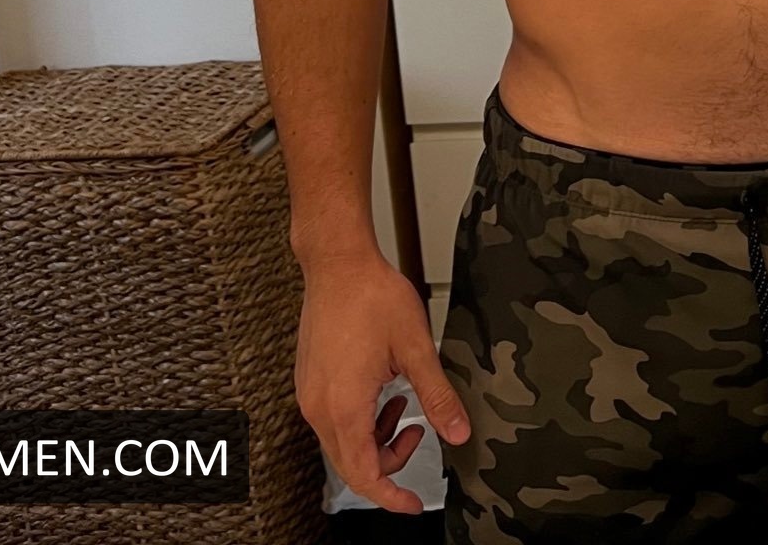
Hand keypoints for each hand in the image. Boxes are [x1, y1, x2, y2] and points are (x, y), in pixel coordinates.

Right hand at [294, 248, 469, 515]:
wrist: (338, 263)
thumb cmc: (371, 296)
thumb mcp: (416, 347)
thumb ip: (437, 396)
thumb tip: (458, 432)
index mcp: (344, 406)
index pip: (364, 475)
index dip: (390, 496)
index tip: (412, 504)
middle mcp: (319, 407)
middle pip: (351, 464)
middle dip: (388, 462)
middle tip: (417, 436)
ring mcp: (309, 394)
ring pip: (342, 443)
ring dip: (375, 438)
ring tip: (402, 406)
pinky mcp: (309, 381)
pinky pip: (332, 420)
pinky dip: (360, 420)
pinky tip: (382, 392)